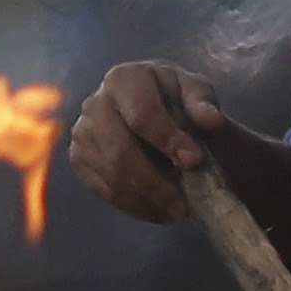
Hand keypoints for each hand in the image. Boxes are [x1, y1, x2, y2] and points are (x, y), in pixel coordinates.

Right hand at [67, 61, 224, 224]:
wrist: (158, 113)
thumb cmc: (177, 100)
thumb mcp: (196, 93)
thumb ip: (202, 103)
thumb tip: (211, 119)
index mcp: (124, 79)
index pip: (142, 114)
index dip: (168, 139)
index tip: (194, 161)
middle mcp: (95, 104)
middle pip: (121, 151)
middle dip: (154, 183)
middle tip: (184, 204)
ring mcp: (83, 134)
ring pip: (111, 176)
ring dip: (145, 200)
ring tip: (176, 211)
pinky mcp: (80, 160)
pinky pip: (103, 191)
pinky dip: (133, 206)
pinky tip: (158, 212)